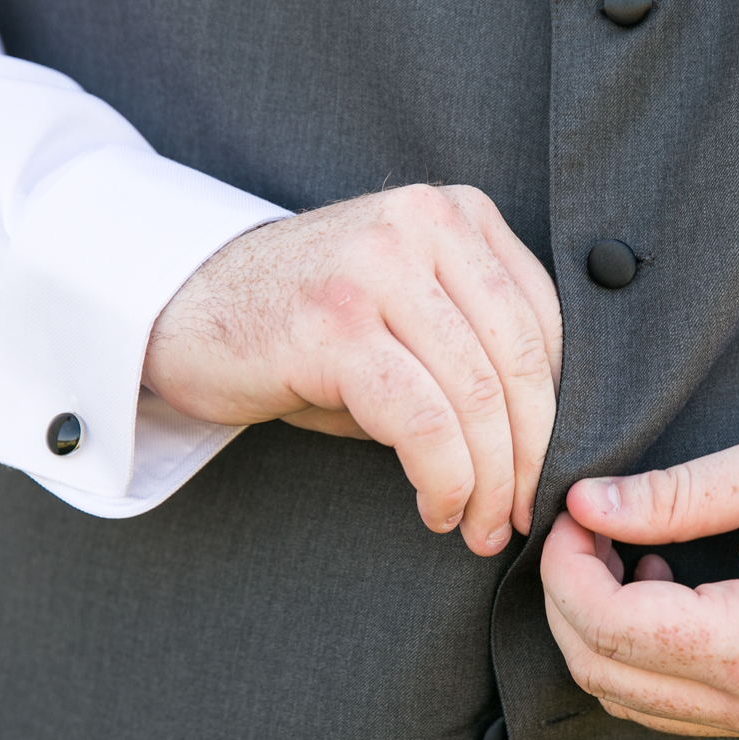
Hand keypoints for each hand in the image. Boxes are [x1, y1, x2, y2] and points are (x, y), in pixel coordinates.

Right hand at [143, 185, 561, 555]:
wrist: (178, 306)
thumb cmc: (301, 327)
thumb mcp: (403, 317)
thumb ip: (474, 351)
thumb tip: (543, 443)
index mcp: (456, 213)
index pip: (545, 324)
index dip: (560, 413)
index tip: (545, 472)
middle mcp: (423, 224)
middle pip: (521, 362)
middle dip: (530, 457)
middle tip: (519, 516)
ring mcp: (376, 268)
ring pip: (477, 396)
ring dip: (489, 482)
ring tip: (478, 526)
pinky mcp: (334, 324)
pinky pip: (422, 421)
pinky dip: (444, 479)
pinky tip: (436, 508)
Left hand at [540, 430, 738, 735]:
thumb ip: (672, 493)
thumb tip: (585, 503)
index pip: (605, 623)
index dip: (565, 564)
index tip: (572, 510)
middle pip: (598, 669)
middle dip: (568, 594)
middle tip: (587, 525)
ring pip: (622, 696)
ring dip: (597, 626)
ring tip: (628, 550)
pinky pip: (662, 702)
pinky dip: (634, 652)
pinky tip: (662, 586)